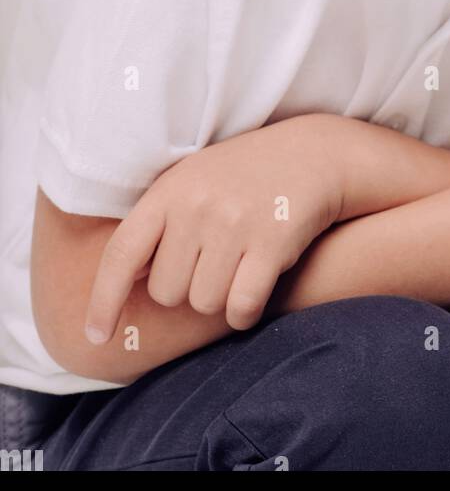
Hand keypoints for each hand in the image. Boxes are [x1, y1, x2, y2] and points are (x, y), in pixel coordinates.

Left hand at [84, 114, 343, 341]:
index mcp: (170, 190)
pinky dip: (245, 312)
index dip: (103, 301)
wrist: (314, 154)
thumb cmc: (245, 175)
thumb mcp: (193, 180)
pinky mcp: (272, 243)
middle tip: (212, 261)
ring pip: (203, 303)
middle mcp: (197, 206)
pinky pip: (241, 307)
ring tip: (238, 265)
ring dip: (219, 298)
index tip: (95, 336)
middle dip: (186, 289)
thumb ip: (159, 224)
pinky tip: (256, 290)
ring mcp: (235, 224)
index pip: (121, 253)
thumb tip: (123, 282)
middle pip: (166, 292)